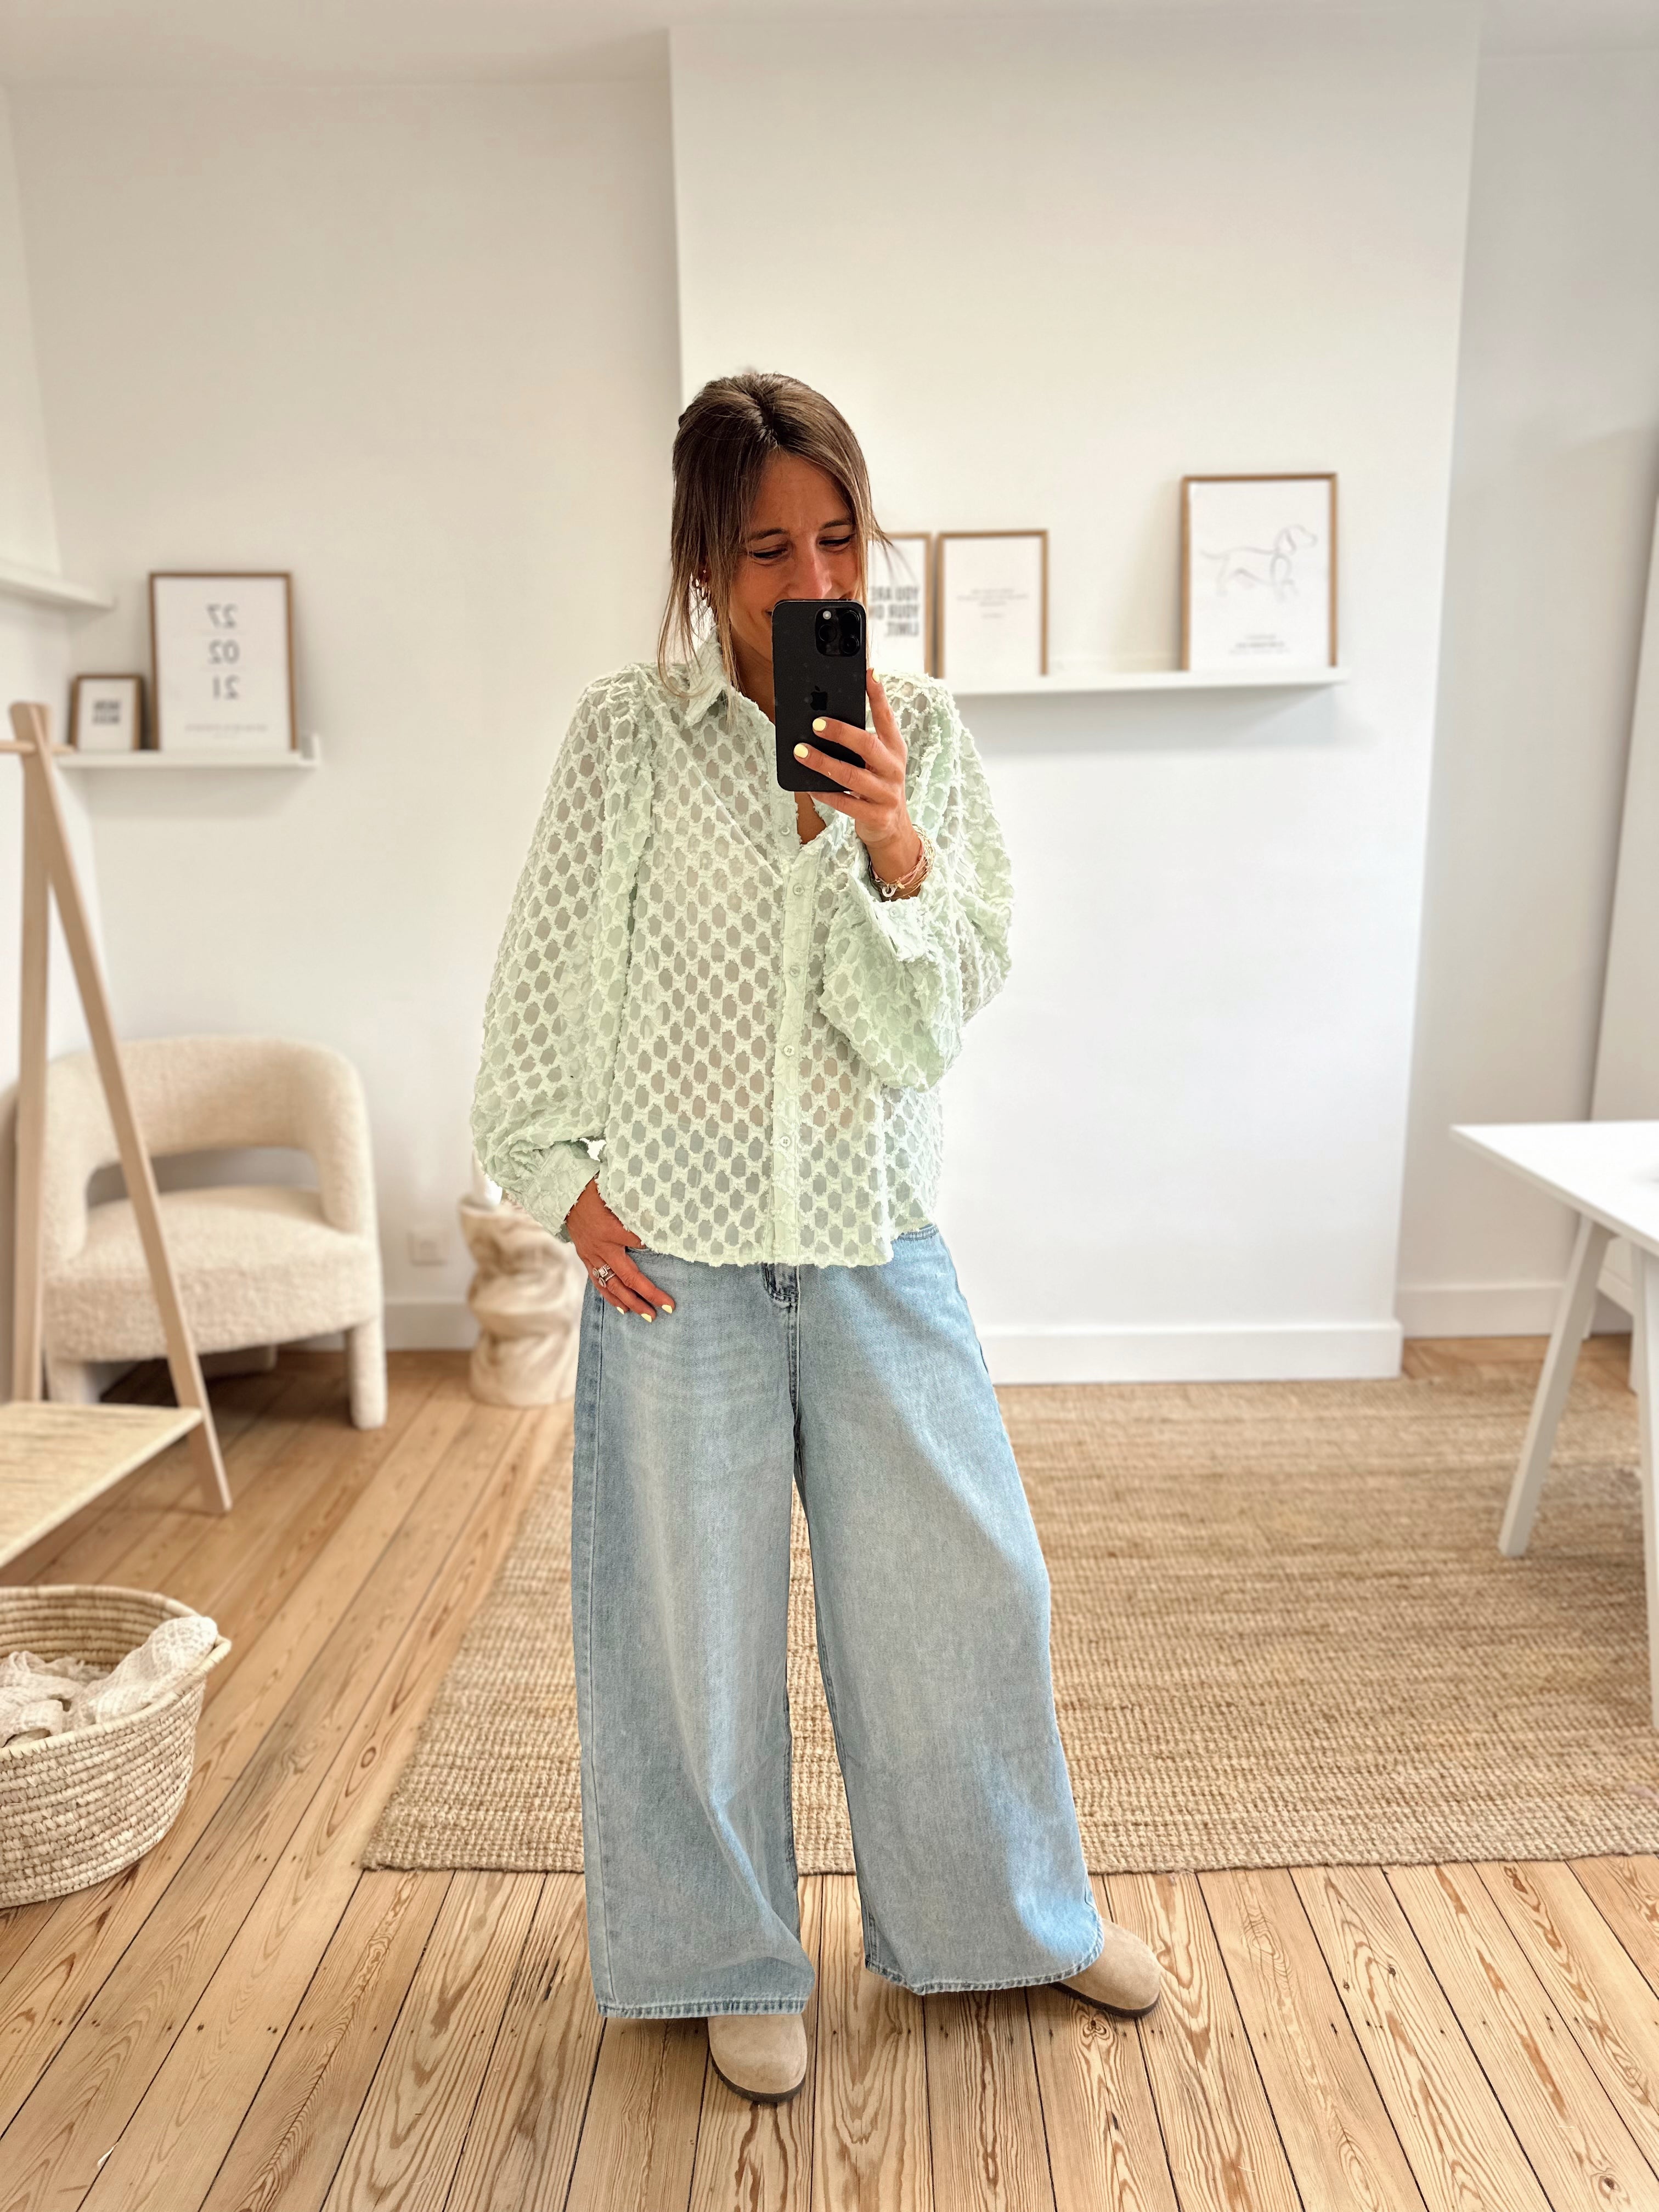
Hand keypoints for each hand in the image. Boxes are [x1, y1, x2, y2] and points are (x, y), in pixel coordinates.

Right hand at [565, 1178, 672, 1319]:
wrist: (566, 1194)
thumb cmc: (596, 1191)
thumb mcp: (619, 1192)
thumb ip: (638, 1207)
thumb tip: (660, 1219)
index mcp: (612, 1229)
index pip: (640, 1244)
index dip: (655, 1249)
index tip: (671, 1251)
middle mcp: (602, 1247)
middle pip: (628, 1276)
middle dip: (649, 1293)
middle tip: (668, 1307)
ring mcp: (592, 1255)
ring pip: (613, 1285)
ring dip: (632, 1302)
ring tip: (648, 1315)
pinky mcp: (586, 1258)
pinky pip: (599, 1282)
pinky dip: (611, 1296)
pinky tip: (623, 1308)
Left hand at [791, 670, 922, 890]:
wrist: (893, 830)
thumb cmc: (878, 785)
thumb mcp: (879, 759)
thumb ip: (862, 738)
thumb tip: (827, 713)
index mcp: (894, 749)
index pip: (887, 717)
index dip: (878, 695)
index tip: (867, 673)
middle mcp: (893, 769)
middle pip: (868, 745)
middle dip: (841, 732)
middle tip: (816, 723)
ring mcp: (885, 794)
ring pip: (851, 777)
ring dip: (823, 763)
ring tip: (800, 752)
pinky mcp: (875, 817)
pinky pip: (844, 804)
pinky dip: (824, 793)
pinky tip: (807, 784)